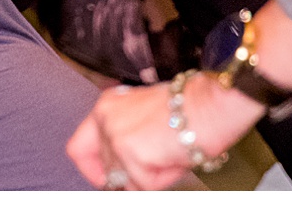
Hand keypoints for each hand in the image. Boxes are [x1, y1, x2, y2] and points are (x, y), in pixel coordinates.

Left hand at [66, 73, 262, 189]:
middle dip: (133, 176)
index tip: (105, 180)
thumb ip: (126, 136)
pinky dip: (163, 178)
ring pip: (128, 182)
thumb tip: (119, 169)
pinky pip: (145, 185)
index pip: (79, 148)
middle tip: (158, 162)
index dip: (93, 171)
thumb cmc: (190, 108)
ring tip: (170, 153)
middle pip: (107, 172)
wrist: (212, 105)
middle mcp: (106, 119)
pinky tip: (174, 156)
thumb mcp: (146, 117)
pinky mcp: (131, 153)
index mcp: (107, 107)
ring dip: (152, 176)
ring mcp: (115, 137)